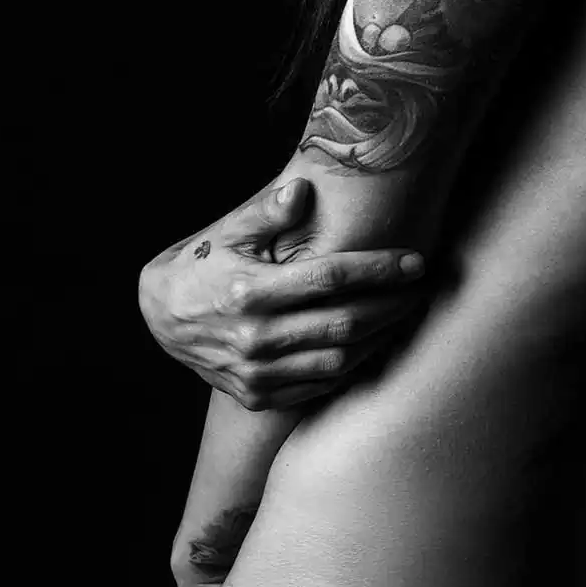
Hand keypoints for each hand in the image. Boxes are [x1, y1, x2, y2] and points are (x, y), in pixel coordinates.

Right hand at [138, 177, 427, 411]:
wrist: (161, 317)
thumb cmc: (203, 263)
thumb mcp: (227, 230)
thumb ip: (267, 211)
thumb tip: (303, 191)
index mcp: (251, 291)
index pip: (331, 279)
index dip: (379, 269)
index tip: (416, 261)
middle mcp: (255, 338)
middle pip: (346, 322)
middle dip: (394, 304)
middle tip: (425, 287)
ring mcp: (257, 373)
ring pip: (340, 359)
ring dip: (381, 337)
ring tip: (406, 312)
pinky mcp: (258, 395)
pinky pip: (320, 385)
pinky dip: (353, 364)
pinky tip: (373, 341)